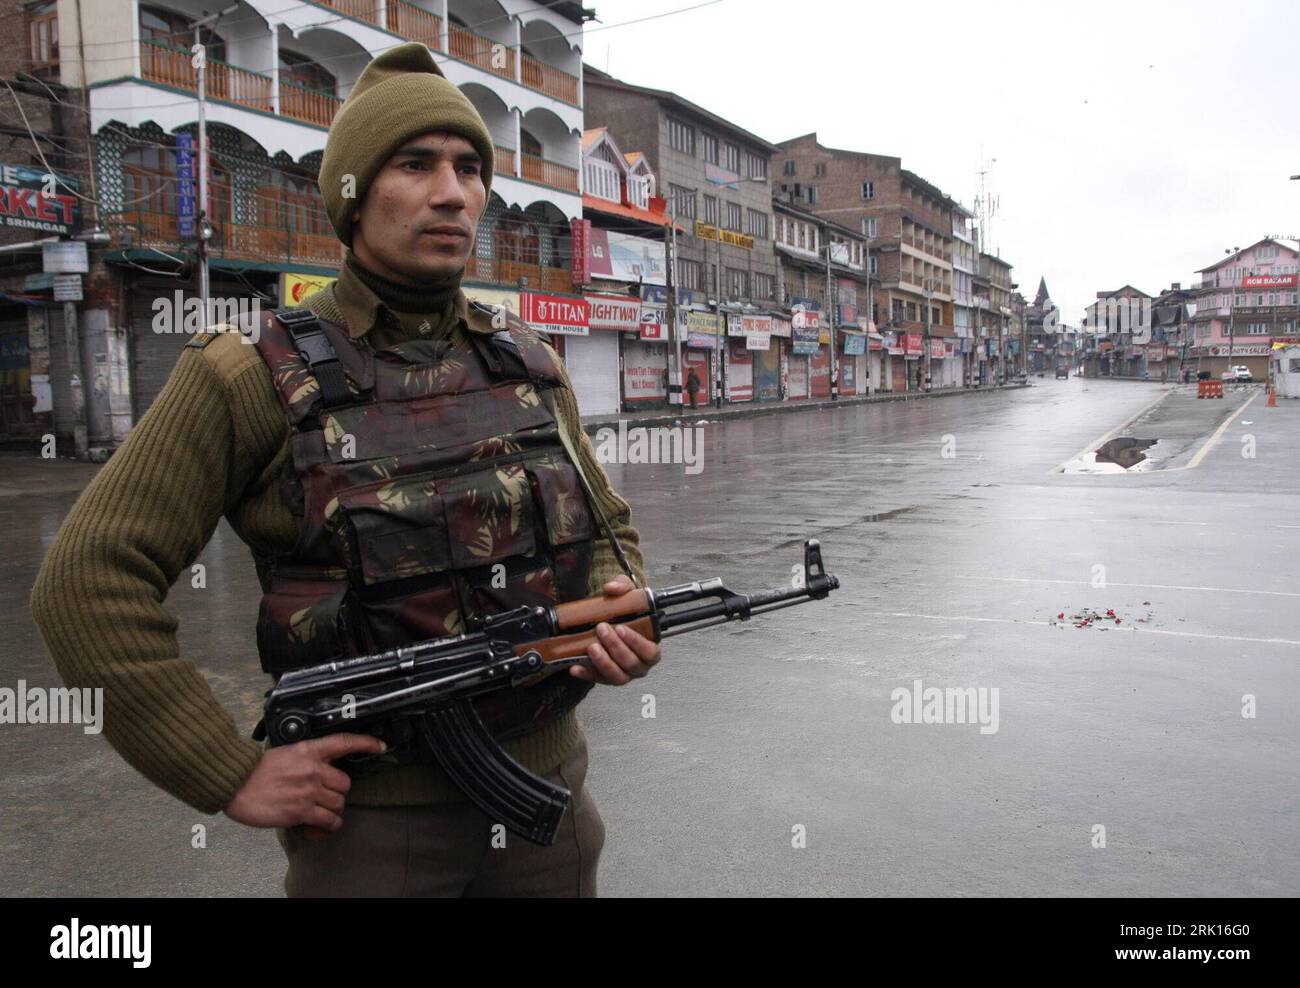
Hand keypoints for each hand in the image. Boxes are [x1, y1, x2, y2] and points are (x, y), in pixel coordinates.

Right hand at [223, 734, 384, 830]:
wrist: (236, 784)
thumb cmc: (256, 770)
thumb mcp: (286, 753)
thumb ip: (307, 757)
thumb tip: (323, 763)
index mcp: (308, 750)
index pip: (343, 742)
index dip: (365, 743)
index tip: (380, 746)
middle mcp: (312, 769)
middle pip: (345, 783)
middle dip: (339, 791)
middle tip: (328, 794)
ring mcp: (307, 791)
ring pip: (339, 802)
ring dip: (335, 809)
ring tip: (326, 811)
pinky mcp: (300, 811)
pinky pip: (328, 819)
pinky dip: (331, 824)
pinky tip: (328, 824)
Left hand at [570, 575, 662, 685]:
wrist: (611, 619)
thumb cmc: (626, 612)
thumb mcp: (627, 594)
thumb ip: (622, 587)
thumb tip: (611, 587)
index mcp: (650, 648)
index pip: (650, 652)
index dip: (637, 642)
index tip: (621, 628)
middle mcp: (639, 664)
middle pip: (632, 663)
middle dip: (616, 647)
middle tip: (602, 630)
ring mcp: (623, 673)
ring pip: (617, 676)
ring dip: (604, 662)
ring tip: (591, 647)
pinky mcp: (605, 677)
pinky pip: (597, 679)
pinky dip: (586, 674)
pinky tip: (576, 666)